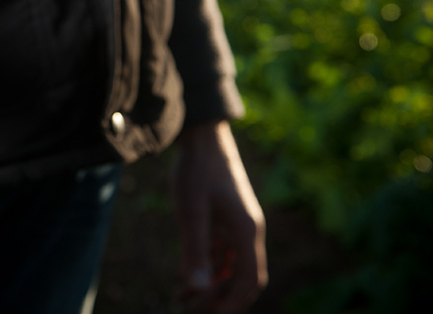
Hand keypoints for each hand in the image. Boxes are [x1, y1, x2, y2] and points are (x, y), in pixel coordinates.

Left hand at [171, 120, 267, 312]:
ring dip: (210, 284)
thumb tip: (198, 290)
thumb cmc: (196, 171)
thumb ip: (195, 251)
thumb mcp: (191, 213)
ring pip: (230, 265)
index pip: (250, 280)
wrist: (201, 136)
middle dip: (219, 297)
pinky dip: (207, 266)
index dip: (232, 302)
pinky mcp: (226, 216)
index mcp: (247, 231)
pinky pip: (222, 250)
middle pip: (242, 277)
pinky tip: (185, 275)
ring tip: (182, 299)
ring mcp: (238, 223)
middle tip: (190, 309)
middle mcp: (248, 230)